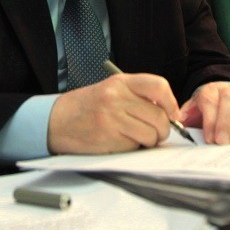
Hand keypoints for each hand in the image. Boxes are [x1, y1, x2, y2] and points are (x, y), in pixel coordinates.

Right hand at [47, 73, 179, 153]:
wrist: (57, 120)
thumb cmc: (88, 106)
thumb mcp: (112, 90)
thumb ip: (138, 96)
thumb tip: (169, 114)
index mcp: (121, 82)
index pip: (158, 86)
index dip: (171, 103)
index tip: (172, 115)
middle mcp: (116, 97)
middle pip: (159, 116)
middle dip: (162, 130)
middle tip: (156, 133)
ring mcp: (112, 118)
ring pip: (150, 135)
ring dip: (148, 141)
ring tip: (135, 137)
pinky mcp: (107, 138)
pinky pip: (134, 147)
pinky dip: (132, 148)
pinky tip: (119, 141)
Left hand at [178, 82, 229, 143]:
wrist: (225, 99)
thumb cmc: (209, 112)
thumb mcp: (195, 112)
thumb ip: (188, 116)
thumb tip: (180, 120)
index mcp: (210, 91)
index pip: (210, 100)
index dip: (210, 119)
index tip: (210, 138)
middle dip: (226, 122)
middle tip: (223, 141)